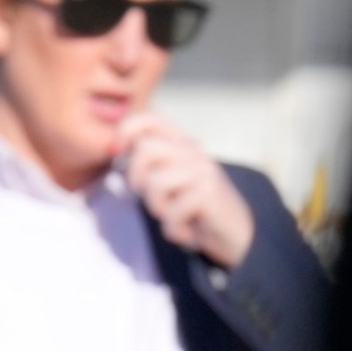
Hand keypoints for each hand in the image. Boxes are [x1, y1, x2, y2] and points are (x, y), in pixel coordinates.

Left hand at [117, 113, 255, 268]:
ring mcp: (203, 171)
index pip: (151, 118)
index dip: (126, 130)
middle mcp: (193, 152)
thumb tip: (115, 151)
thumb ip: (147, 164)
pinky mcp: (209, 194)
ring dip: (157, 209)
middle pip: (145, 149)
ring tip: (172, 216)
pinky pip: (172, 212)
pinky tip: (187, 231)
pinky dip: (173, 230)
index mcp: (181, 143)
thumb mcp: (170, 181)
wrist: (236, 233)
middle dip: (136, 178)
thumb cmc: (194, 208)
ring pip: (155, 183)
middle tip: (148, 197)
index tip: (120, 154)